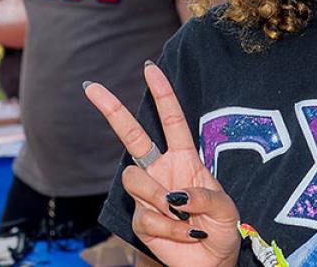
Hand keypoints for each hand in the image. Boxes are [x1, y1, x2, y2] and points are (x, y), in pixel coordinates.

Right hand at [85, 63, 239, 266]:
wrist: (211, 262)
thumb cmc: (221, 229)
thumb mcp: (225, 208)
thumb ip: (204, 195)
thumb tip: (176, 194)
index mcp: (185, 158)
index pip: (171, 120)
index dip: (162, 94)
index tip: (149, 68)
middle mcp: (162, 170)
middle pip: (132, 136)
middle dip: (112, 111)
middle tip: (91, 88)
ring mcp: (149, 195)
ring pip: (133, 178)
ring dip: (158, 196)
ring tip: (181, 214)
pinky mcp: (141, 220)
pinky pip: (146, 216)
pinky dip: (169, 227)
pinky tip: (184, 234)